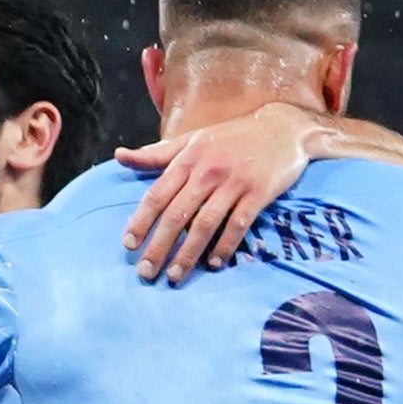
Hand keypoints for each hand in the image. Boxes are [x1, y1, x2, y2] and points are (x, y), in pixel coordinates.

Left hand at [110, 99, 324, 280]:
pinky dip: (225, 246)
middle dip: (158, 246)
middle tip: (146, 272)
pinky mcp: (259, 192)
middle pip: (177, 214)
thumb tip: (120, 157)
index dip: (141, 221)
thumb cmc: (232, 137)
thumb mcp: (192, 140)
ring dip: (188, 253)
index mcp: (188, 159)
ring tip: (175, 276)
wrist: (282, 127)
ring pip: (205, 224)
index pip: (157, 194)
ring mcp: (234, 182)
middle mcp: (208, 171)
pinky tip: (214, 264)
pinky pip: (238, 225)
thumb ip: (156, 154)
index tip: (128, 245)